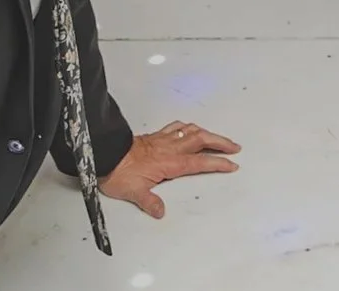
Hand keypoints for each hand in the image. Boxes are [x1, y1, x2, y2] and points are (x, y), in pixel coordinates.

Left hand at [99, 121, 241, 218]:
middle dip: (220, 142)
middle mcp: (169, 148)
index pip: (200, 161)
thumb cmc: (117, 172)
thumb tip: (160, 211)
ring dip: (208, 133)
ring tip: (218, 137)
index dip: (218, 163)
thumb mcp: (133, 192)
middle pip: (202, 140)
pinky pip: (176, 127)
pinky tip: (189, 128)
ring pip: (191, 131)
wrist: (104, 153)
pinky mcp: (154, 136)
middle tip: (234, 147)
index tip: (232, 164)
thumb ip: (149, 201)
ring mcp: (163, 139)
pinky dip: (187, 127)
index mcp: (169, 162)